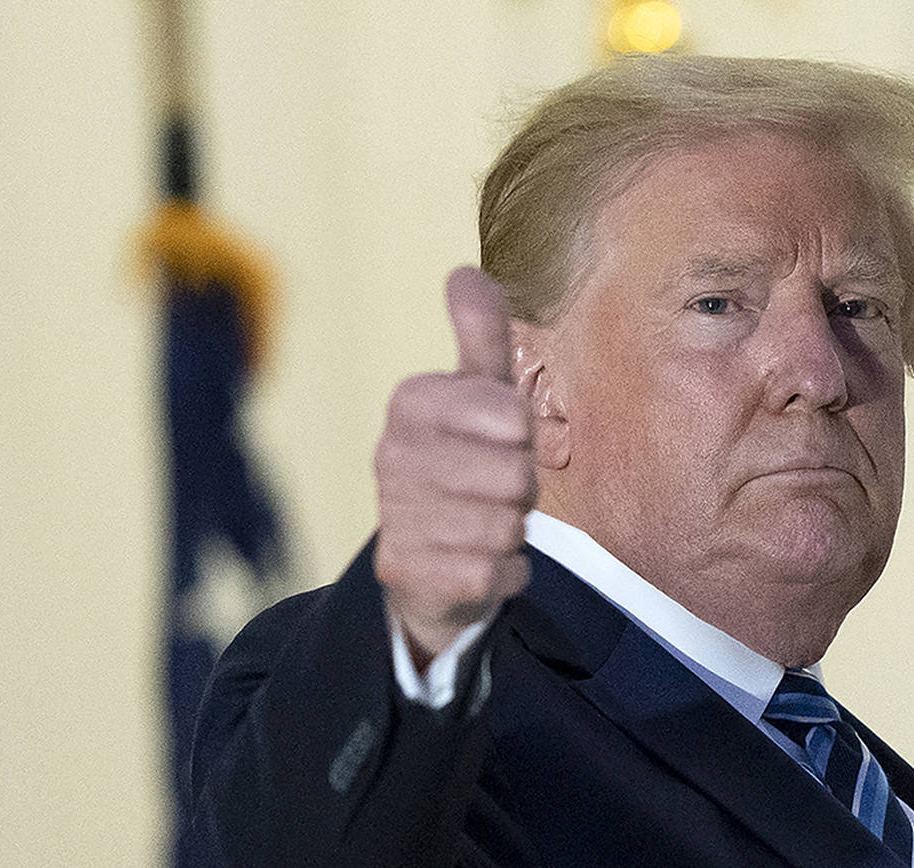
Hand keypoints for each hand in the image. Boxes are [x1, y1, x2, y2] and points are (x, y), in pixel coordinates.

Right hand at [373, 267, 535, 664]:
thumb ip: (481, 334)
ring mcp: (394, 515)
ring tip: (484, 521)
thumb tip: (464, 271)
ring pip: (505, 526)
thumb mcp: (481, 392)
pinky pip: (494, 574)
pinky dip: (504, 572)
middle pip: (514, 474)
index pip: (511, 415)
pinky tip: (478, 561)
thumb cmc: (468, 459)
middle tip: (497, 487)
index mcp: (411, 402)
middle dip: (521, 487)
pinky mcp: (405, 572)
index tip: (503, 438)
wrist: (431, 555)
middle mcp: (390, 455)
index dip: (522, 433)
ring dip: (511, 531)